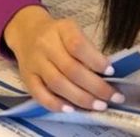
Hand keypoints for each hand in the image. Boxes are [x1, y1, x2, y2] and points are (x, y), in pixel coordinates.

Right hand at [3, 5, 118, 111]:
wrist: (27, 32)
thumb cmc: (57, 35)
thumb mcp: (73, 32)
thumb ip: (87, 49)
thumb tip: (107, 74)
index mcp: (61, 29)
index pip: (77, 45)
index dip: (95, 60)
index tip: (111, 72)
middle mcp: (46, 45)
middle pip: (71, 69)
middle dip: (95, 86)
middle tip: (112, 97)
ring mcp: (34, 63)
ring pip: (57, 84)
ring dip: (80, 98)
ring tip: (98, 106)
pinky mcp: (27, 78)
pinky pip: (40, 94)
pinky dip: (56, 104)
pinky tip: (71, 110)